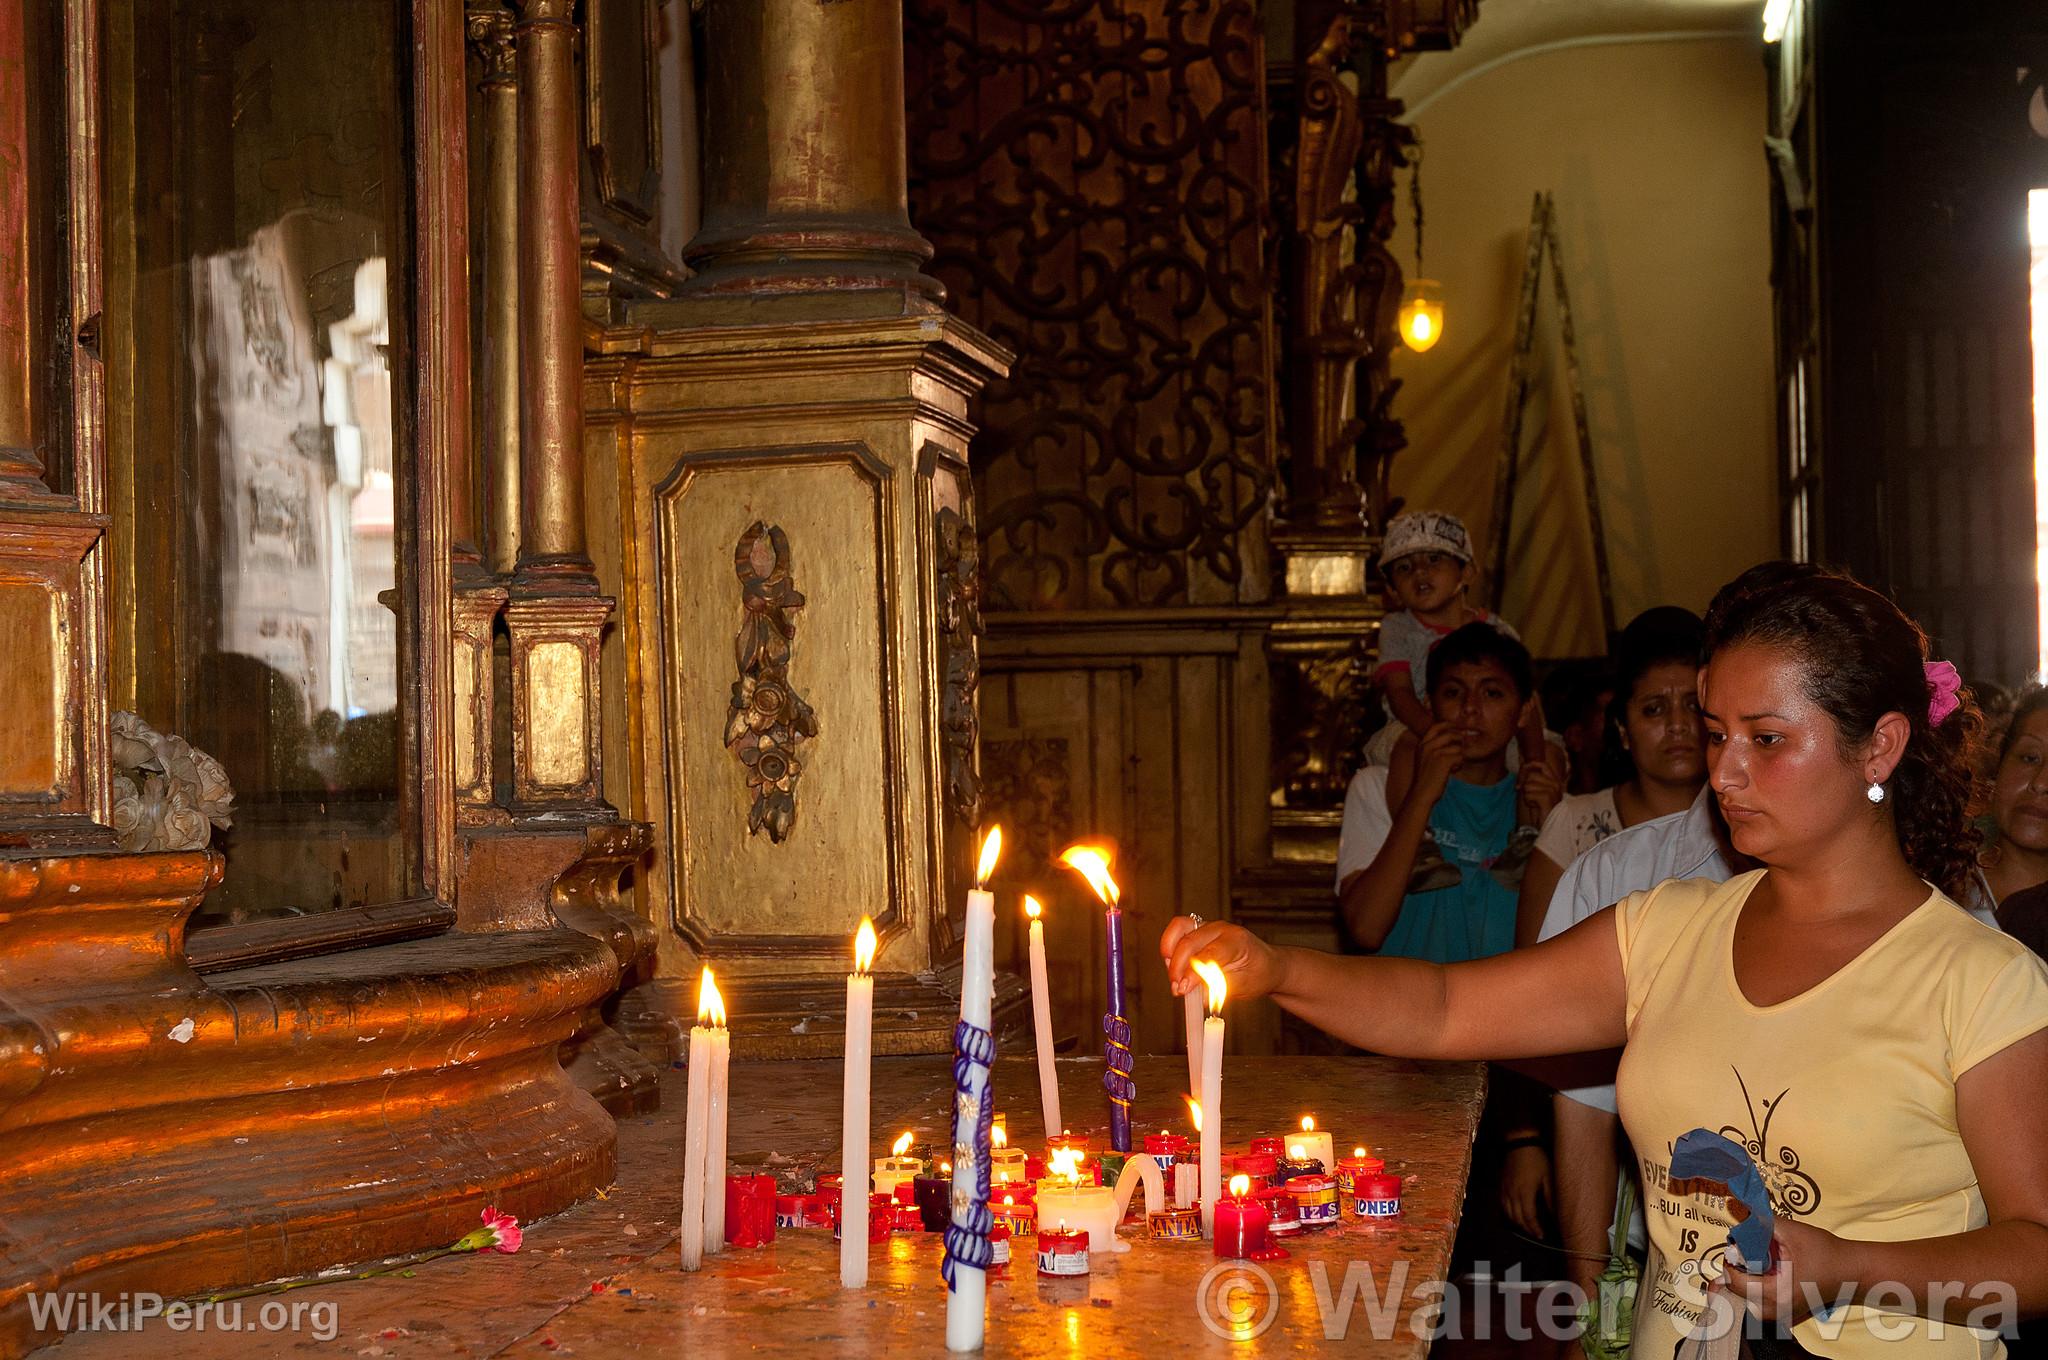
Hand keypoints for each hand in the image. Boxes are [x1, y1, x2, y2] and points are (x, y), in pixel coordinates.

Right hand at [1159, 916, 1284, 1003]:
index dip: (1192, 974)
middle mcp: (1220, 928)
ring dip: (1170, 954)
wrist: (1267, 964)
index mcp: (1235, 940)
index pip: (1207, 955)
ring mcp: (1208, 927)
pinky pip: (1178, 932)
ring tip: (1175, 977)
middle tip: (1177, 989)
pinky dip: (1171, 948)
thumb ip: (1220, 988)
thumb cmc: (1259, 973)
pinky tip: (1174, 967)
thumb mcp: (1245, 985)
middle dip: (1177, 967)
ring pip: (1179, 929)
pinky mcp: (1199, 931)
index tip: (1183, 990)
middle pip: (1189, 941)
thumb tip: (1198, 996)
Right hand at [1415, 724, 1465, 802]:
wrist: (1421, 794)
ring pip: (1457, 747)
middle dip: (1459, 739)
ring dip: (1459, 756)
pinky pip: (1460, 757)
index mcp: (1421, 745)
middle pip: (1449, 733)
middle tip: (1462, 745)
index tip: (1458, 727)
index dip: (1449, 725)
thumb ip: (1434, 749)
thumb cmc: (1426, 780)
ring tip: (1454, 765)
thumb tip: (1454, 738)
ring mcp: (1434, 753)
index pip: (1436, 726)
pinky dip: (1459, 764)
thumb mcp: (1425, 760)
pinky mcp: (1443, 761)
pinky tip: (1454, 770)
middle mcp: (1427, 746)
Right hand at [1498, 1143, 1552, 1237]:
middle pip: (1517, 1218)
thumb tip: (1555, 1214)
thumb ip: (1550, 1198)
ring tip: (1527, 1228)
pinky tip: (1514, 1216)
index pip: (1529, 1217)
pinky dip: (1507, 1214)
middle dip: (1527, 1229)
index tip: (1542, 1236)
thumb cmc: (1537, 1159)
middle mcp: (1512, 1193)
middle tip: (1536, 1235)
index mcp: (1525, 1192)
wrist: (1520, 1143)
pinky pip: (1501, 1205)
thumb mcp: (1548, 1177)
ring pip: (1507, 1213)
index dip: (1535, 1228)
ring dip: (1517, 1223)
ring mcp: (1504, 1189)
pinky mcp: (1501, 1185)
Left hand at [1518, 759, 1563, 827]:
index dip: (1529, 766)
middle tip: (1529, 796)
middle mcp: (1555, 784)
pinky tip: (1535, 806)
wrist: (1546, 826)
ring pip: (1528, 785)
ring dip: (1526, 795)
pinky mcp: (1547, 797)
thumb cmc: (1540, 810)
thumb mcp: (1536, 792)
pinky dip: (1528, 801)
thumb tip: (1523, 764)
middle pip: (1531, 775)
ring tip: (1534, 803)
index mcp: (1554, 781)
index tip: (1523, 772)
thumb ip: (1531, 779)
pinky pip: (1528, 793)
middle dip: (1524, 785)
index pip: (1542, 764)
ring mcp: (1553, 790)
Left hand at [1713, 1217, 1851, 1325]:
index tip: (1739, 1246)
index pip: (1734, 1281)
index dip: (1731, 1260)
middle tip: (1746, 1252)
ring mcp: (1780, 1315)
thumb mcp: (1791, 1231)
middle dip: (1736, 1269)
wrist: (1851, 1271)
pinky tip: (1765, 1272)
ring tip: (1756, 1261)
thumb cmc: (1824, 1251)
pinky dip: (1754, 1286)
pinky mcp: (1783, 1314)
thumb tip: (1738, 1219)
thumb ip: (1761, 1224)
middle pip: (1736, 1291)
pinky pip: (1756, 1302)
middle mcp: (1775, 1311)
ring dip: (1744, 1278)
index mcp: (1776, 1293)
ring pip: (1744, 1298)